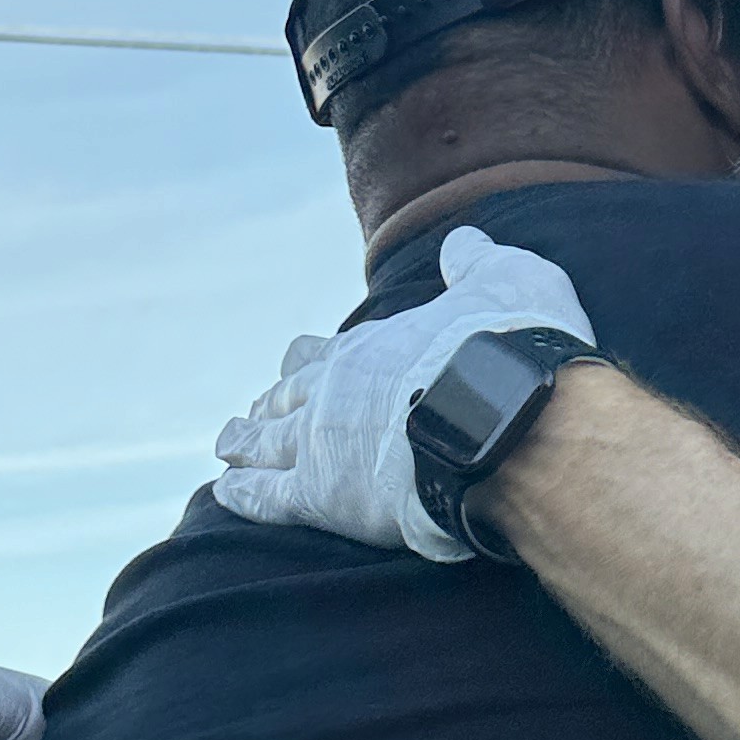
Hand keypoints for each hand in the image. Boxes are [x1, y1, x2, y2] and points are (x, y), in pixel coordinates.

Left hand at [211, 226, 594, 564]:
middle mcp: (334, 389)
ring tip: (229, 446)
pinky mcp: (321, 494)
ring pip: (266, 442)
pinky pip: (267, 496)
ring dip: (245, 443)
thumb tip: (463, 242)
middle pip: (289, 395)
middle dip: (273, 403)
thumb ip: (477, 264)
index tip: (299, 363)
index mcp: (373, 347)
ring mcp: (319, 442)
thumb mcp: (507, 282)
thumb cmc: (511, 350)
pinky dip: (245, 494)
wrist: (504, 418)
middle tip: (256, 411)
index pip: (327, 353)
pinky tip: (227, 494)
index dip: (311, 362)